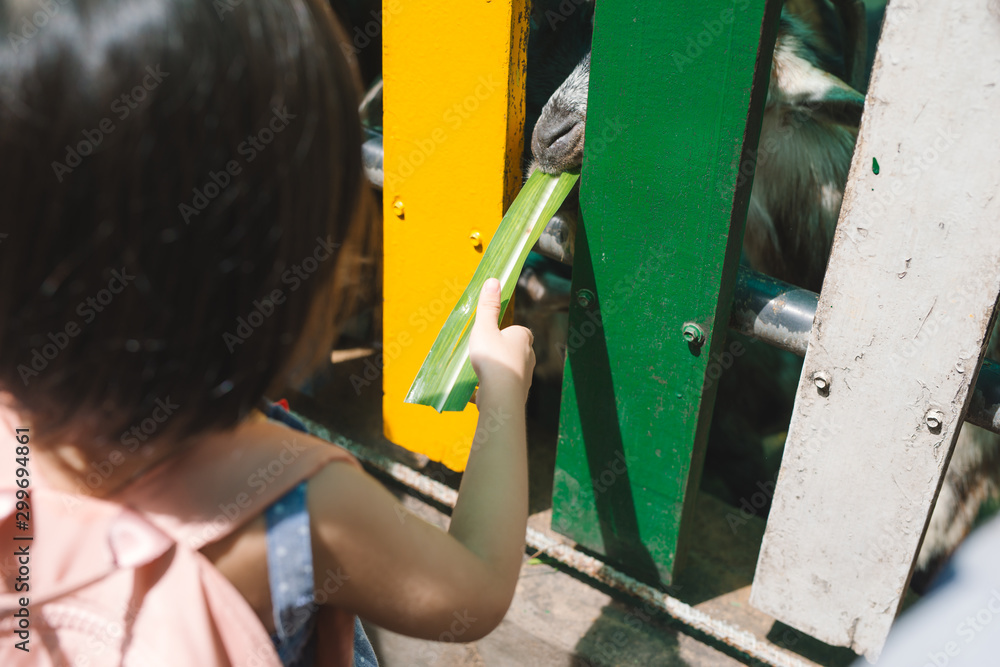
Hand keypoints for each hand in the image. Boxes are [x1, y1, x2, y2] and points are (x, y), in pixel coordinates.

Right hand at [469, 279, 534, 403]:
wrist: (501, 395)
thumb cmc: (494, 358)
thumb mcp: (485, 327)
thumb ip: (488, 306)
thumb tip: (493, 281)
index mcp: (523, 337)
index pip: (520, 330)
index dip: (507, 331)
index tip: (494, 334)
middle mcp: (529, 356)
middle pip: (516, 350)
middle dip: (503, 351)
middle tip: (485, 354)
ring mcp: (525, 376)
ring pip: (512, 369)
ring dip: (499, 370)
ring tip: (482, 372)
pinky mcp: (518, 393)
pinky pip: (506, 386)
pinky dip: (496, 387)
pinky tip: (482, 390)